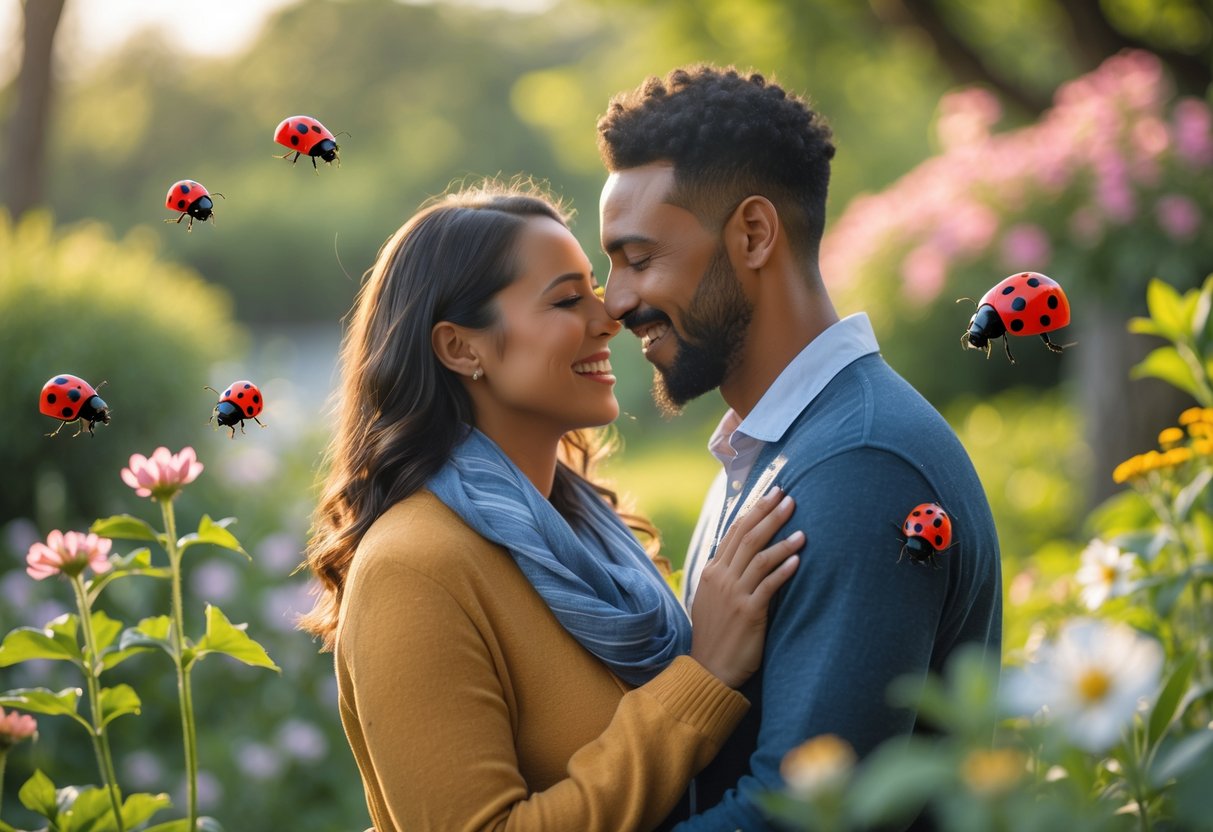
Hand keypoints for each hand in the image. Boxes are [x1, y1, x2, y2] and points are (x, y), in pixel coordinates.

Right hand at [689, 487, 802, 688]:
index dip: (753, 511)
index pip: (733, 532)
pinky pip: (768, 585)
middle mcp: (721, 578)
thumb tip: (740, 555)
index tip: (770, 494)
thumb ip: (723, 575)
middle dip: (769, 515)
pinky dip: (783, 570)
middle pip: (747, 537)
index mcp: (712, 571)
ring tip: (802, 530)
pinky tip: (798, 559)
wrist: (709, 668)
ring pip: (759, 557)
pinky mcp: (748, 612)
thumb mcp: (710, 598)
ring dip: (782, 541)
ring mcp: (734, 594)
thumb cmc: (715, 634)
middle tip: (788, 498)